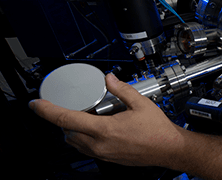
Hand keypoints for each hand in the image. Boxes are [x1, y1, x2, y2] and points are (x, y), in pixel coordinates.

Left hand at [29, 73, 185, 166]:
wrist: (169, 149)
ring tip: (85, 118)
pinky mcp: (108, 158)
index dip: (47, 111)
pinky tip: (97, 130)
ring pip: (75, 143)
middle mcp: (100, 144)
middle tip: (71, 108)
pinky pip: (87, 150)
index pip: (65, 119)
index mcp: (104, 129)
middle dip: (63, 121)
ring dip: (73, 131)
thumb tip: (109, 79)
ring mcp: (103, 153)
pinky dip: (84, 139)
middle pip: (67, 133)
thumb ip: (122, 90)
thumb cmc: (158, 131)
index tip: (37, 104)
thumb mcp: (141, 104)